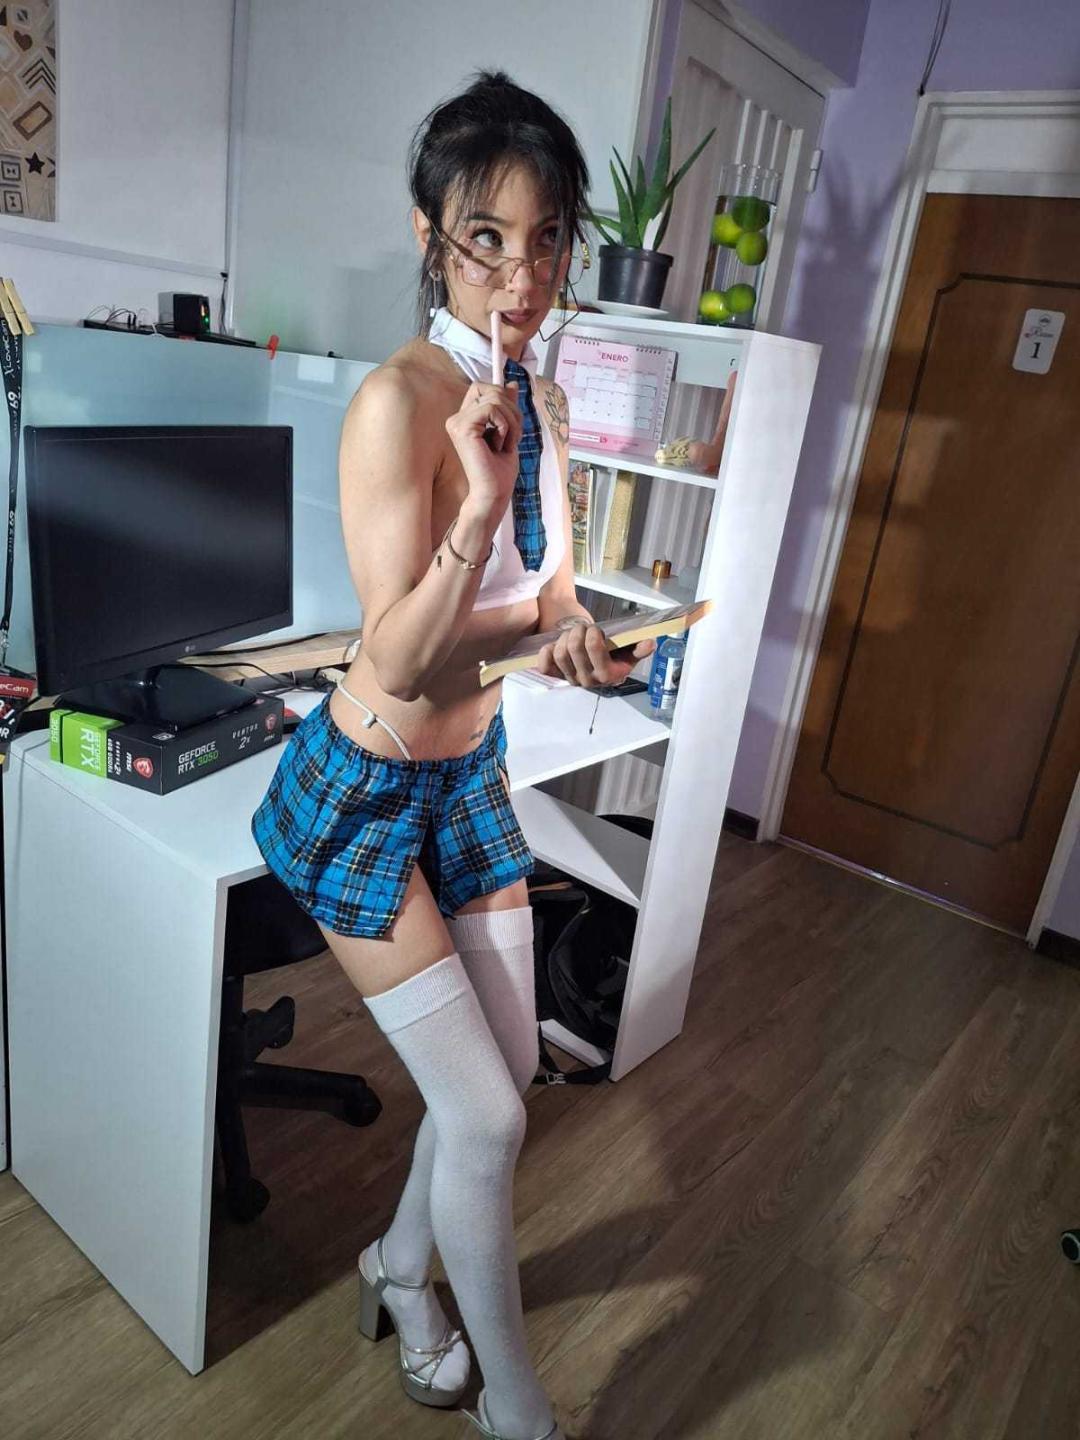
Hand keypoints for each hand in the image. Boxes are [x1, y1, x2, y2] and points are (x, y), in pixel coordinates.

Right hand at [444, 380, 522, 519]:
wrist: (493, 493)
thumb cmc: (499, 471)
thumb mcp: (509, 431)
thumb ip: (507, 407)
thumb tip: (512, 384)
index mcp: (465, 419)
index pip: (484, 388)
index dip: (503, 399)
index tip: (511, 425)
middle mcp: (457, 418)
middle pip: (491, 389)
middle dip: (511, 410)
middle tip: (511, 436)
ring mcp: (457, 422)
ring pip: (495, 398)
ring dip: (511, 421)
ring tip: (505, 444)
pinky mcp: (462, 427)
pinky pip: (493, 408)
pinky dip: (505, 425)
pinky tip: (500, 444)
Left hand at [535, 622, 655, 688]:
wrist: (590, 653)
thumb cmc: (611, 649)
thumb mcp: (627, 648)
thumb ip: (639, 647)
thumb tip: (650, 643)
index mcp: (608, 675)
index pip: (594, 648)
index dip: (592, 633)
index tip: (595, 629)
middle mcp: (588, 681)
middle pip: (574, 648)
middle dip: (577, 631)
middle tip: (581, 627)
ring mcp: (570, 679)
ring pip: (560, 653)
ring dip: (564, 637)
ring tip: (571, 633)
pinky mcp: (554, 675)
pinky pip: (544, 666)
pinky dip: (547, 652)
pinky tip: (555, 645)